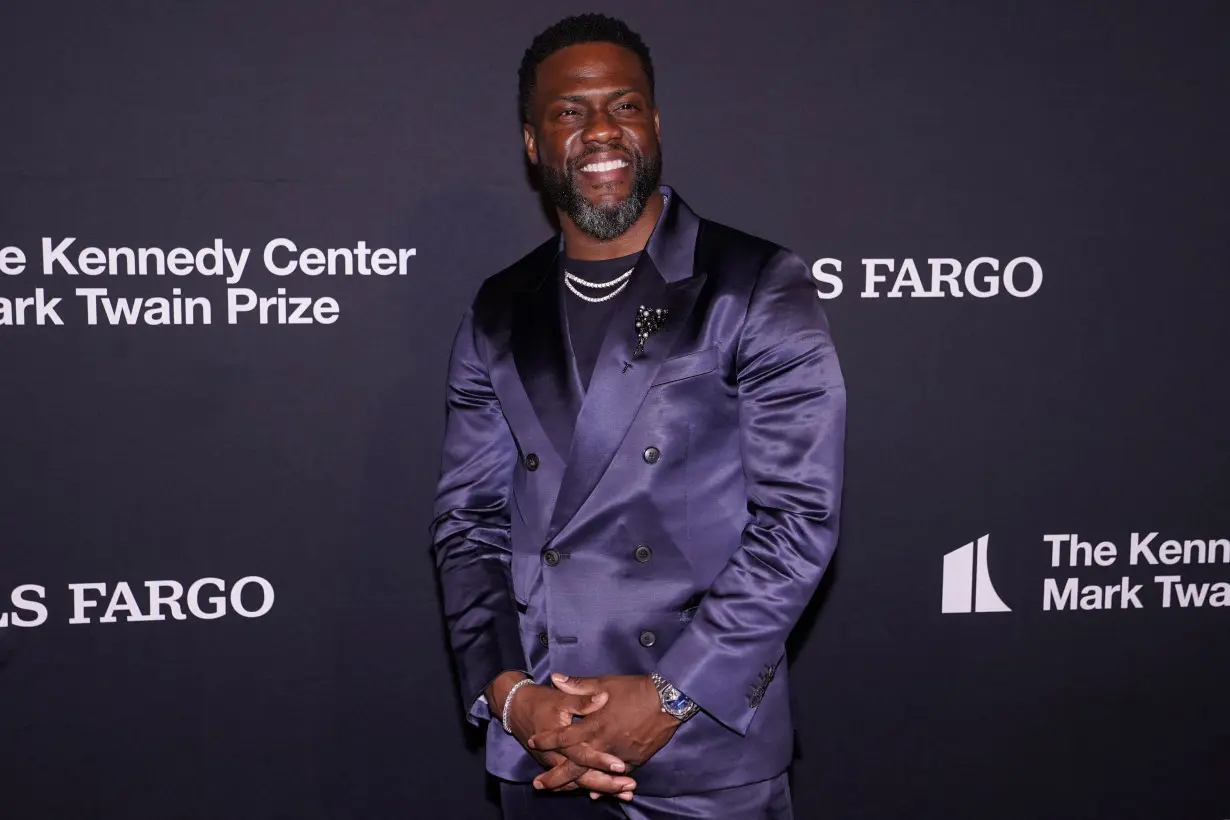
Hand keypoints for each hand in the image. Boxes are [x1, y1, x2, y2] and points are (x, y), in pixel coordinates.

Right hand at [487, 672, 635, 798]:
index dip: (601, 761)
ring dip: (603, 789)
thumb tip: (604, 697)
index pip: (582, 755)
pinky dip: (591, 788)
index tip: (621, 765)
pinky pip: (574, 783)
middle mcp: (557, 759)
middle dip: (607, 784)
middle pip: (583, 778)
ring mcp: (556, 765)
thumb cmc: (541, 702)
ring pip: (580, 783)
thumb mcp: (562, 699)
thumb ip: (583, 700)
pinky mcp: (557, 766)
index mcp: (560, 742)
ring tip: (627, 793)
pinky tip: (609, 793)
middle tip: (630, 787)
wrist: (517, 709)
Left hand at [528, 673, 681, 792]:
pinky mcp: (635, 760)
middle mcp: (604, 744)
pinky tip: (596, 791)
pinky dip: (604, 784)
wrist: (668, 700)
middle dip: (555, 777)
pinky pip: (616, 777)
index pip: (564, 736)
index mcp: (594, 725)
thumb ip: (578, 685)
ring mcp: (619, 755)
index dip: (547, 740)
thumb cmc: (634, 689)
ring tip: (562, 791)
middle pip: (574, 766)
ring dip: (577, 784)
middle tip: (538, 785)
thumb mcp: (604, 683)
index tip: (533, 741)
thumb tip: (555, 678)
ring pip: (594, 775)